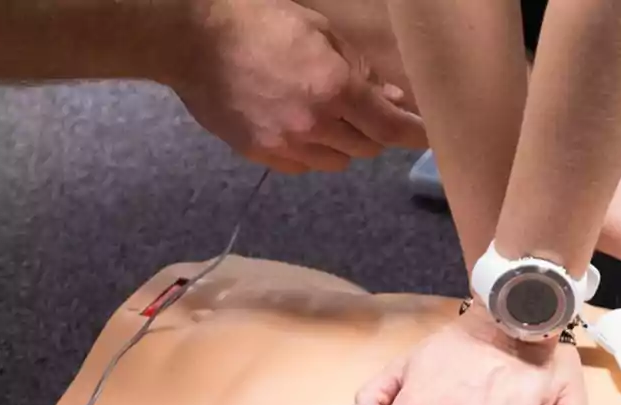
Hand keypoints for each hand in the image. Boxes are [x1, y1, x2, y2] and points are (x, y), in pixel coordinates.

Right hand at [172, 0, 425, 173]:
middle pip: (367, 148)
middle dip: (375, 131)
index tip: (429, 138)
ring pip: (338, 161)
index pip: (390, 128)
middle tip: (367, 110)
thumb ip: (358, 68)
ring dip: (344, 143)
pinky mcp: (261, 154)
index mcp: (334, 88)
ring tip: (329, 117)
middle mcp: (315, 124)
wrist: (190, 39)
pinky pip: (304, 165)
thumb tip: (387, 96)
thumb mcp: (319, 31)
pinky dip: (313, 152)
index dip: (415, 135)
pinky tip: (301, 128)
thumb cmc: (258, 22)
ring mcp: (286, 144)